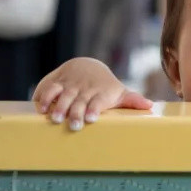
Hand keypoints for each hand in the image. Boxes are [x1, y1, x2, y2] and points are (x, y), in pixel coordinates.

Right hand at [33, 58, 152, 130]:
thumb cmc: (105, 86)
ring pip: (62, 94)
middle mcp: (84, 88)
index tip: (92, 119)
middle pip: (79, 100)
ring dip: (57, 105)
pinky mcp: (56, 81)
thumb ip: (132, 100)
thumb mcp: (119, 92)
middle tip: (73, 125)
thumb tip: (151, 106)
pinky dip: (43, 97)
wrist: (87, 65)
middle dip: (75, 112)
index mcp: (100, 93)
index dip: (94, 109)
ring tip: (54, 118)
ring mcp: (69, 84)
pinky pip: (48, 87)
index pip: (97, 101)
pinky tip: (40, 109)